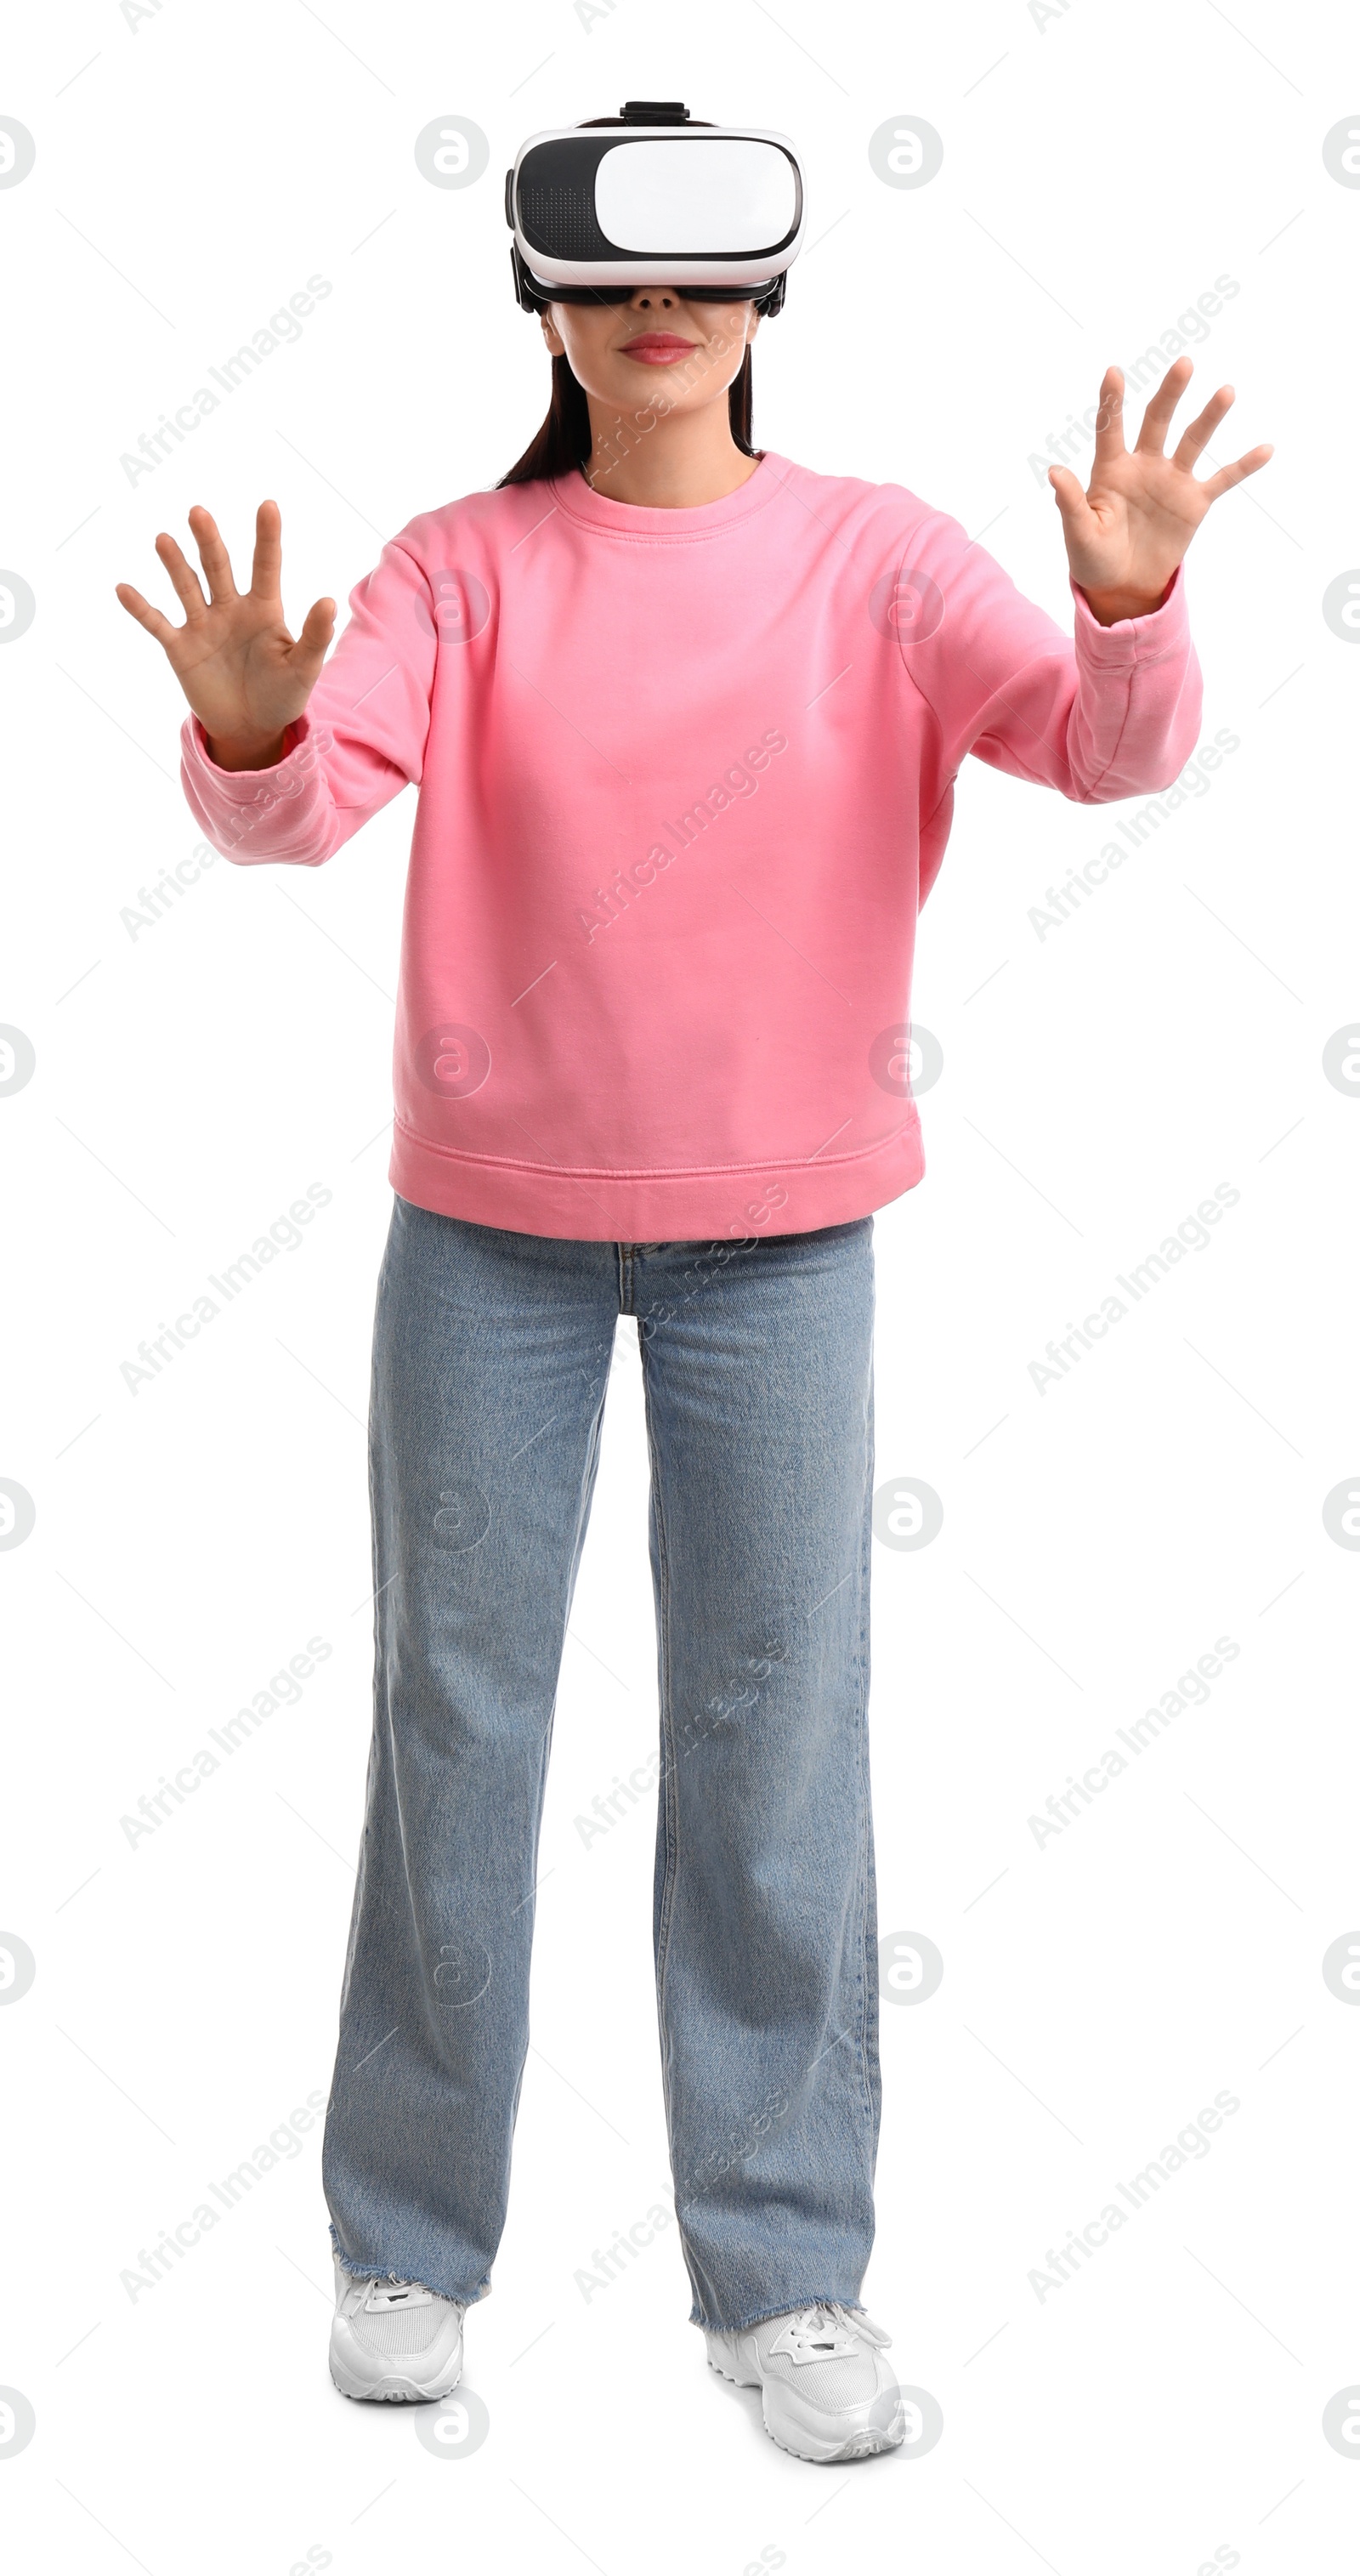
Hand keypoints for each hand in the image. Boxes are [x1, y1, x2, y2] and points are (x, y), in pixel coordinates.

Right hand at [116, 500, 334, 766]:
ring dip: (175, 564)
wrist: (251, 728)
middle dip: (209, 541)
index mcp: (263, 608)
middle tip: (199, 513)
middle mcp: (230, 608)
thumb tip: (329, 601)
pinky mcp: (181, 648)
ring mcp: (203, 625)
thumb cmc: (283, 694)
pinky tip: (123, 588)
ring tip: (164, 540)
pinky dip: (140, 608)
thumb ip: (315, 636)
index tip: (269, 505)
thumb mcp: (303, 668)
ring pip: (187, 586)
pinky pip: (157, 624)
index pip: (266, 566)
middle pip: (218, 567)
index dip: (267, 537)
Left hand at [1048, 361, 1272, 624]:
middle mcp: (1144, 466)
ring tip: (1226, 392)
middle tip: (1183, 365)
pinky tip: (1266, 449)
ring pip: (1193, 441)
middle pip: (1158, 421)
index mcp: (1111, 470)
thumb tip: (1053, 471)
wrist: (1122, 587)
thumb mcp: (1078, 534)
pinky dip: (1244, 466)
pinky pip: (1223, 479)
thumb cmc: (1093, 559)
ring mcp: (1172, 481)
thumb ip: (1070, 502)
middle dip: (1170, 393)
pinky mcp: (1194, 502)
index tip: (1112, 372)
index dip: (1112, 401)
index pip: (1111, 429)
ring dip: (1209, 417)